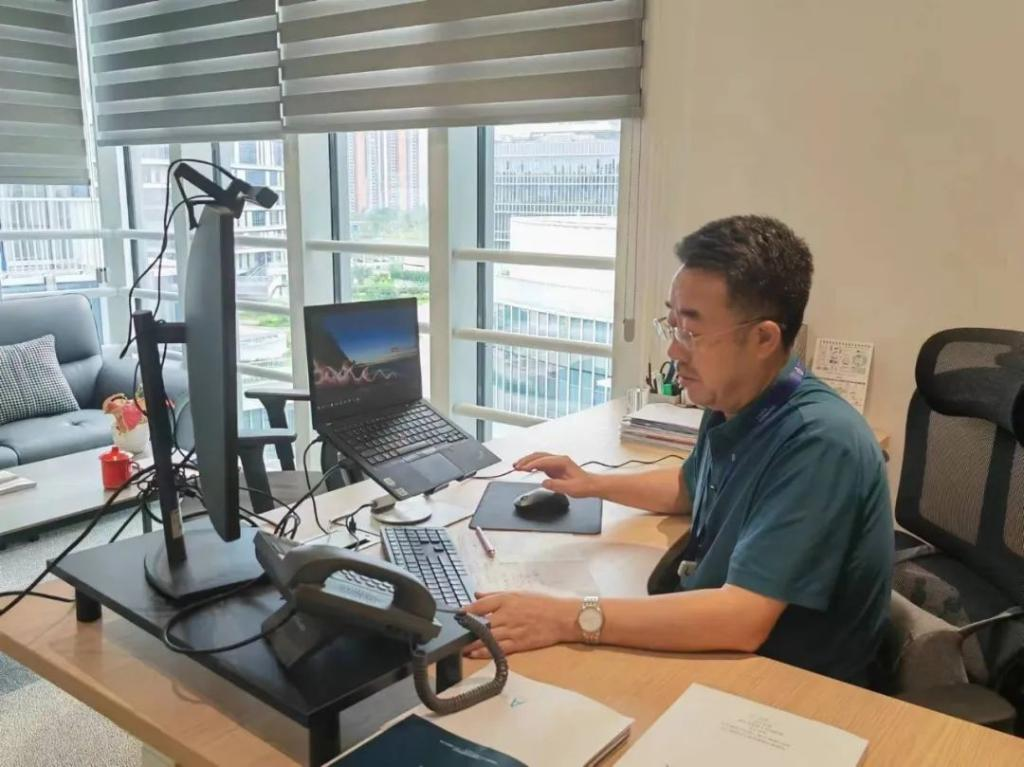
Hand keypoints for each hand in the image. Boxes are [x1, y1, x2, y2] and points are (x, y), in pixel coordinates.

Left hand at [461, 591, 577, 659]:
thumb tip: (476, 594)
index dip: (466, 610)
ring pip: (486, 638)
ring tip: (458, 647)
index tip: (456, 614)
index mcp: (506, 600)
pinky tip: (473, 654)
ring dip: (471, 643)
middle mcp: (506, 615)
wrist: (562, 617)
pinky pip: (497, 649)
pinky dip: (484, 652)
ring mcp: (512, 630)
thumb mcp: (518, 593)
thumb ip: (496, 595)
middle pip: (480, 623)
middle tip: (452, 634)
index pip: (480, 605)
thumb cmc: (542, 603)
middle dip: (466, 629)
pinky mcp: (518, 643)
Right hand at [513, 452, 597, 497]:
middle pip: (539, 456)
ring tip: (517, 466)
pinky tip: (526, 468)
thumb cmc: (583, 485)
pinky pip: (541, 463)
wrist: (591, 485)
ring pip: (539, 458)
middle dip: (526, 460)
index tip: (522, 468)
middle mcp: (559, 460)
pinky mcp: (555, 467)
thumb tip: (544, 482)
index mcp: (562, 462)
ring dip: (528, 461)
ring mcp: (556, 462)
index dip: (532, 464)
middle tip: (516, 466)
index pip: (543, 461)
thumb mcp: (570, 488)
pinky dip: (532, 465)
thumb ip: (556, 485)